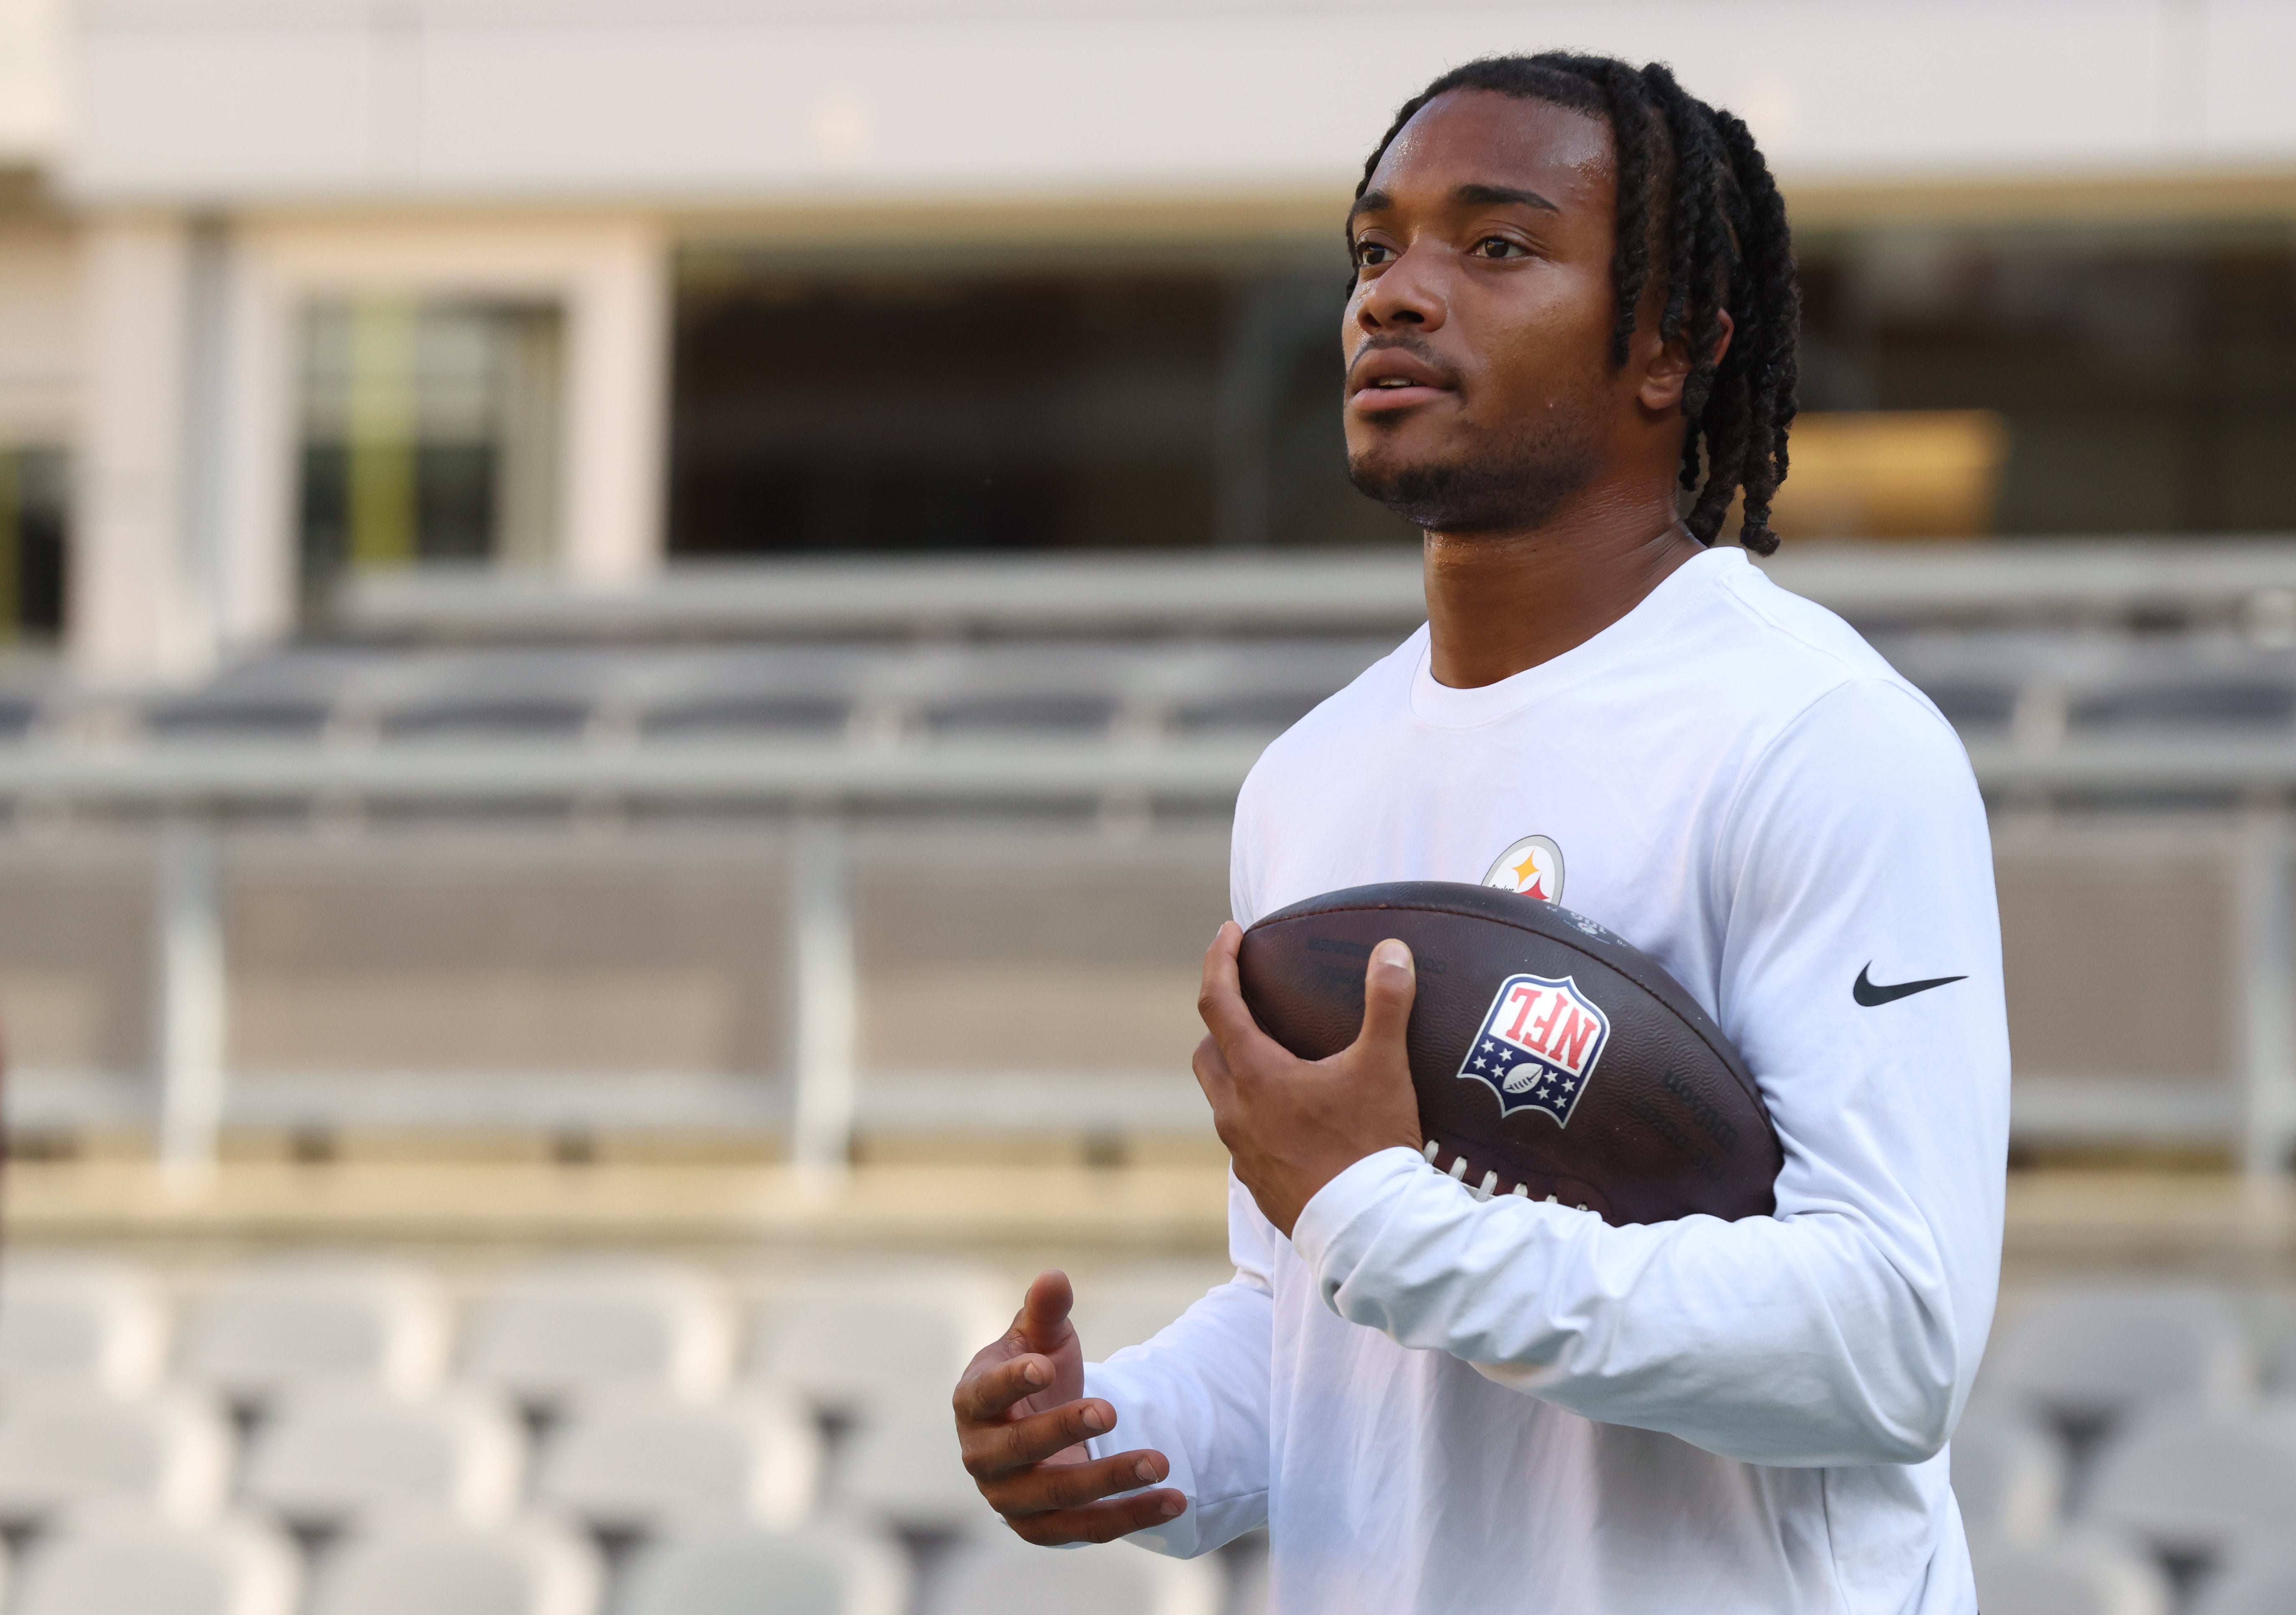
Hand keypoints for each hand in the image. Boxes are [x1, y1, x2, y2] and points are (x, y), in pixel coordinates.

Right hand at [952, 1270, 1184, 1543]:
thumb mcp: (1040, 1338)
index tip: (1046, 1366)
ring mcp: (1010, 1498)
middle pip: (1020, 1448)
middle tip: (1111, 1411)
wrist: (1034, 1432)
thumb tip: (1054, 1276)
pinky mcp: (1042, 1529)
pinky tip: (1174, 1501)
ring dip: (1110, 1480)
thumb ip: (1045, 1310)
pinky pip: (1086, 1529)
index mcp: (973, 1401)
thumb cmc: (1034, 1372)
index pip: (985, 1394)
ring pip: (1059, 1496)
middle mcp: (982, 1454)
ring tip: (1161, 1462)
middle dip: (1065, 1430)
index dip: (1012, 1382)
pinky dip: (1131, 1518)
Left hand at [1194, 921, 1422, 1235]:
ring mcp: (1241, 1153)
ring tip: (1277, 1063)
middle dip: (1221, 1023)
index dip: (1218, 960)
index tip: (1228, 933)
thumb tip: (1391, 951)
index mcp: (1255, 1075)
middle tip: (1251, 1005)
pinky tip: (1292, 1119)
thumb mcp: (1383, 1067)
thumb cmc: (1370, 1146)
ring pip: (1223, 1099)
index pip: (1217, 1002)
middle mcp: (1235, 1112)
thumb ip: (1387, 1004)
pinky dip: (1256, 1116)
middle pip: (1207, 1052)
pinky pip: (1243, 1138)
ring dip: (1238, 1073)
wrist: (1367, 1232)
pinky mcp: (1256, 1184)